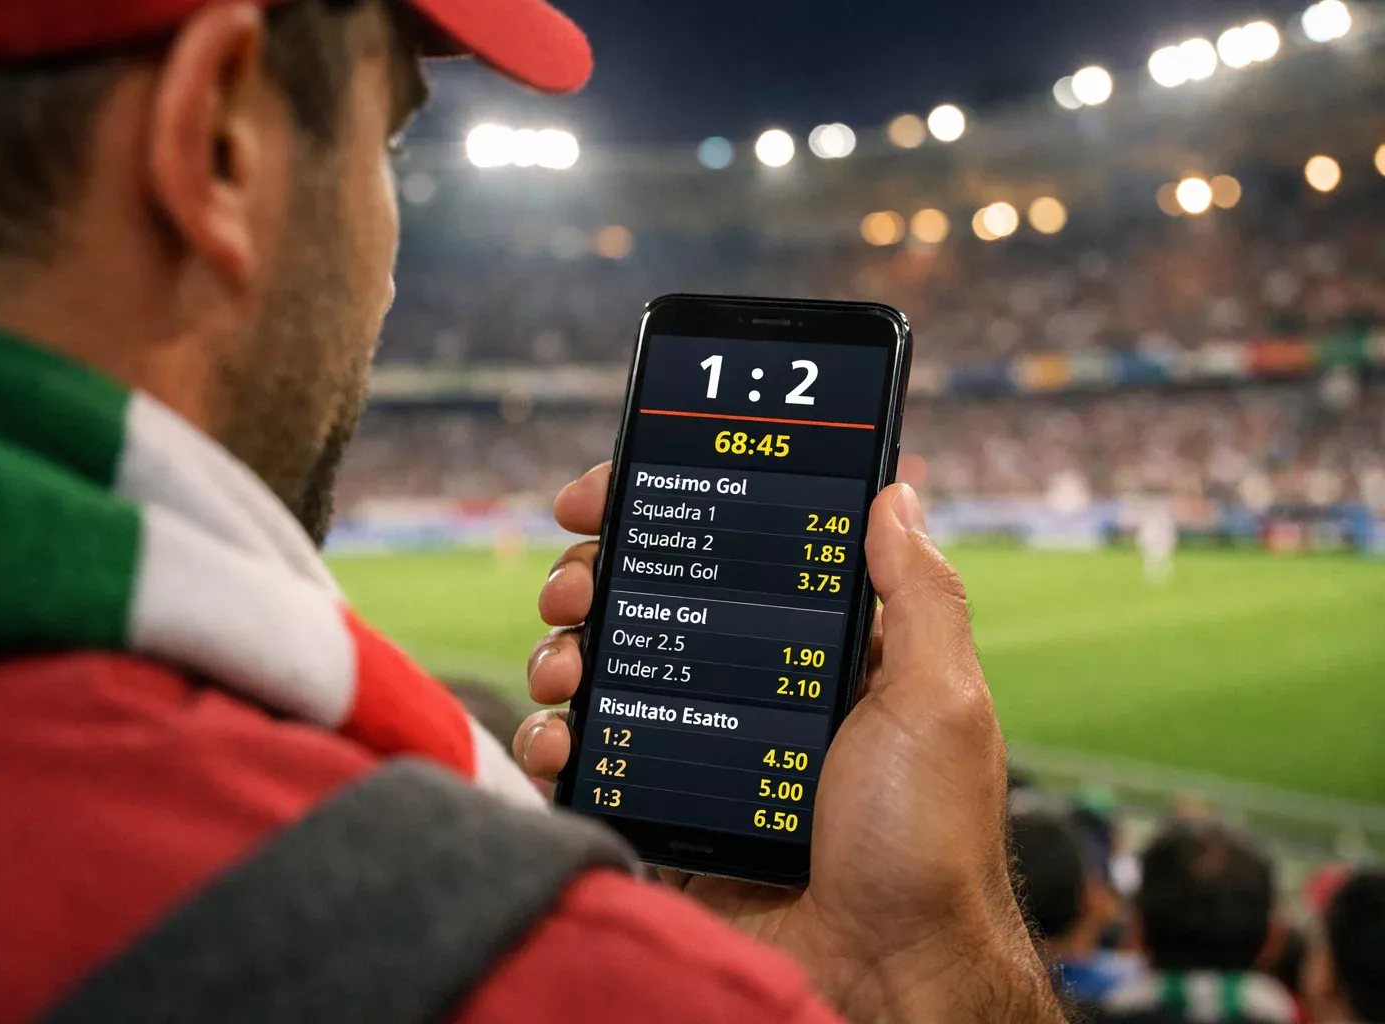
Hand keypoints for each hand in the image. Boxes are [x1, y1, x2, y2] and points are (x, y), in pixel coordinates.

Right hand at [514, 464, 1061, 1023]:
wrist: (879, 973)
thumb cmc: (926, 842)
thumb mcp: (940, 702)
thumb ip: (920, 595)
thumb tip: (894, 492)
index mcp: (819, 646)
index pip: (733, 548)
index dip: (668, 507)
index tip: (609, 492)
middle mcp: (753, 685)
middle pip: (653, 600)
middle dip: (595, 578)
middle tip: (573, 588)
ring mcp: (702, 744)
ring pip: (608, 670)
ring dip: (565, 653)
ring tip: (563, 667)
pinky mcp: (665, 805)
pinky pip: (593, 756)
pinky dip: (557, 739)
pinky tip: (558, 740)